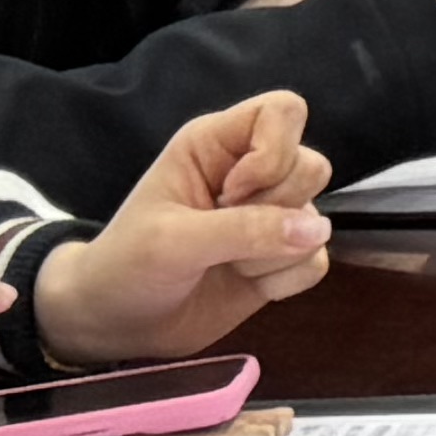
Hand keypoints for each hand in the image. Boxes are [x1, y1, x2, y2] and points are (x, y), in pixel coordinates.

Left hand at [36, 92, 339, 368]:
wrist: (117, 324)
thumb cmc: (128, 266)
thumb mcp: (173, 242)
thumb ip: (244, 230)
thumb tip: (318, 230)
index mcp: (216, 144)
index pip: (283, 111)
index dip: (275, 150)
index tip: (235, 192)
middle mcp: (250, 172)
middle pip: (311, 166)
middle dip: (277, 209)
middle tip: (225, 234)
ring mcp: (270, 217)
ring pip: (318, 218)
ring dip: (277, 252)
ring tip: (229, 264)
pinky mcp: (281, 258)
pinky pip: (317, 260)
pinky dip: (285, 279)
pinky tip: (246, 283)